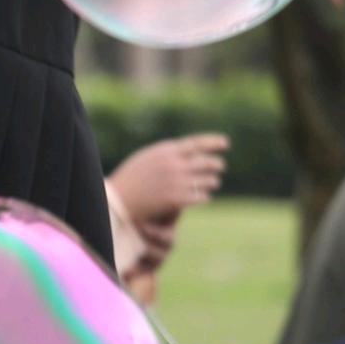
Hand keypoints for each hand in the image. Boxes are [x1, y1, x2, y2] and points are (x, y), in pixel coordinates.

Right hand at [108, 133, 227, 223]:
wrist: (119, 200)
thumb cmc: (130, 178)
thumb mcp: (148, 158)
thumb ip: (168, 155)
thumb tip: (185, 153)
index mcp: (167, 151)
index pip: (196, 143)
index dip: (213, 142)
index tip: (225, 143)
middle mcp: (175, 164)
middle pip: (205, 162)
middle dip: (216, 164)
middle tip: (221, 166)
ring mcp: (177, 182)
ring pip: (206, 180)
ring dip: (212, 181)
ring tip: (214, 182)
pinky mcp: (177, 199)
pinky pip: (200, 196)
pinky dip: (204, 195)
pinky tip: (206, 196)